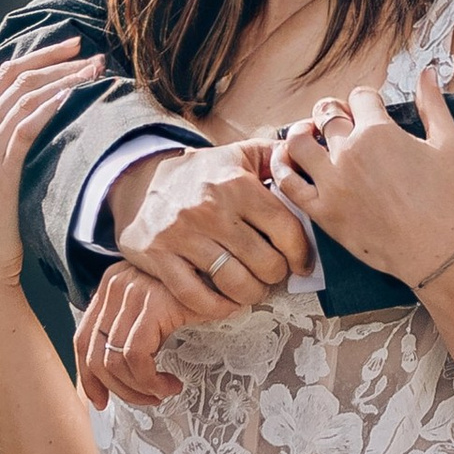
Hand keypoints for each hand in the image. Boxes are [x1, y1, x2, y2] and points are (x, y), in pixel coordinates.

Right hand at [0, 39, 95, 302]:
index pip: (6, 73)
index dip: (40, 55)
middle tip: (90, 50)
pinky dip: (48, 107)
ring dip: (62, 79)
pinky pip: (24, 127)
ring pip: (25, 97)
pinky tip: (72, 96)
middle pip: (17, 78)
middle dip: (56, 60)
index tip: (74, 45)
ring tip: (93, 70)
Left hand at [73, 269, 194, 412]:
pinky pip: (138, 357)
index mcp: (112, 286)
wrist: (228, 269)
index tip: (100, 401)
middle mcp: (117, 285)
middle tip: (146, 399)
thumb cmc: (198, 292)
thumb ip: (132, 328)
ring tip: (162, 392)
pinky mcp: (155, 303)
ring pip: (115, 362)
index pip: (83, 339)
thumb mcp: (156, 307)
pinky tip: (171, 384)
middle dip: (119, 390)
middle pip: (96, 355)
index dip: (88, 377)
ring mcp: (134, 292)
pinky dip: (151, 381)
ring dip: (139, 389)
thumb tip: (113, 375)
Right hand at [110, 139, 314, 304]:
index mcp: (236, 184)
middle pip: (264, 261)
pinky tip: (227, 302)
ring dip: (252, 293)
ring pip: (234, 282)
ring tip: (254, 288)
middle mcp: (210, 208)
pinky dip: (217, 307)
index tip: (301, 263)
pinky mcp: (159, 256)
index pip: (285, 228)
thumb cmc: (204, 175)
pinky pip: (195, 295)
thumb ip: (278, 154)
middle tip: (274, 274)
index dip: (301, 253)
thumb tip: (310, 147)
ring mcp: (182, 234)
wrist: (143, 183)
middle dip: (276, 275)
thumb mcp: (240, 155)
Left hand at [268, 69, 453, 289]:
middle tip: (338, 121)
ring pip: (298, 142)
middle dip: (332, 111)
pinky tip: (288, 162)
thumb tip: (427, 72)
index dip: (366, 100)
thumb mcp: (450, 144)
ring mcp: (332, 182)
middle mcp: (350, 151)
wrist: (438, 251)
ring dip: (302, 132)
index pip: (359, 96)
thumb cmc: (448, 200)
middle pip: (326, 113)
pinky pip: (288, 183)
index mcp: (379, 131)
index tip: (370, 110)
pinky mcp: (323, 211)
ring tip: (310, 136)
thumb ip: (434, 104)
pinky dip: (282, 167)